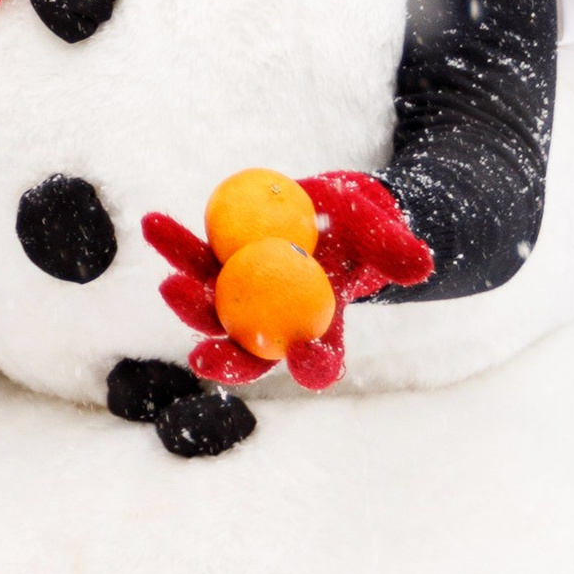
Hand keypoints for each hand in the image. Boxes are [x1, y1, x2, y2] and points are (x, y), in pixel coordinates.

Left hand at [143, 172, 432, 392]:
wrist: (336, 206)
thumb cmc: (368, 227)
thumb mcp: (386, 233)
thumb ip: (397, 249)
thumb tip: (421, 264)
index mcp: (320, 328)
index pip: (318, 358)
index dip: (311, 366)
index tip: (303, 362)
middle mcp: (275, 319)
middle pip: (246, 347)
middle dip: (222, 358)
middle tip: (199, 357)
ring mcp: (242, 292)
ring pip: (209, 304)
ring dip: (185, 296)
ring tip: (167, 282)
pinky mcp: (220, 262)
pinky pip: (193, 255)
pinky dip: (174, 241)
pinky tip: (153, 221)